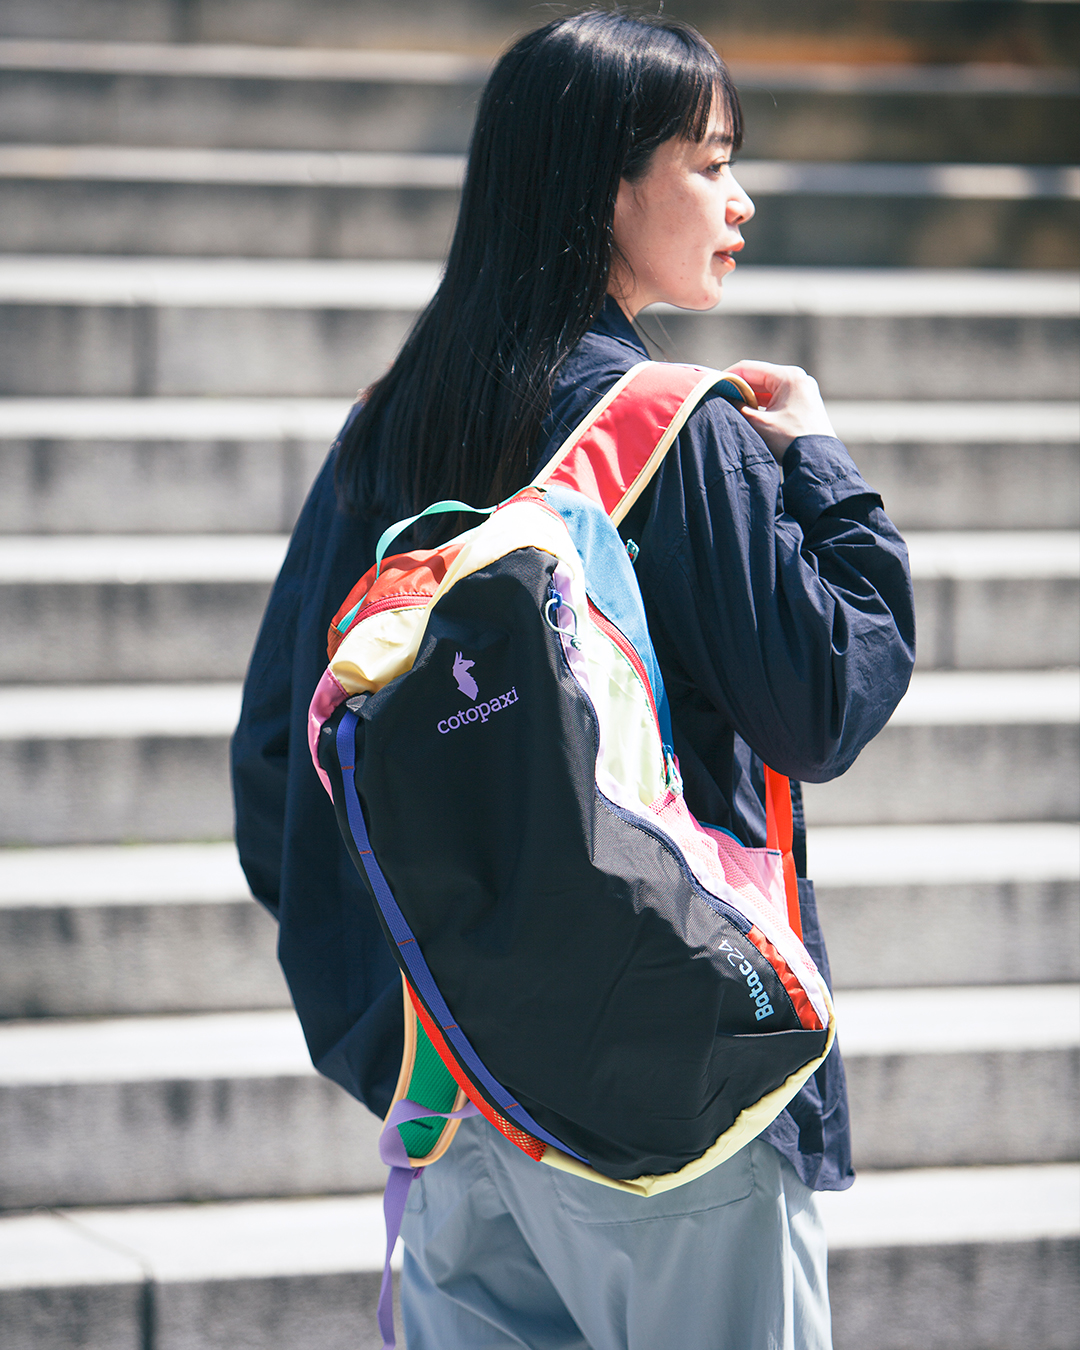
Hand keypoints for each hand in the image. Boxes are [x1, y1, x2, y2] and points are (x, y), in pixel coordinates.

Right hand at [722, 360, 836, 460]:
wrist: (818, 462)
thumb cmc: (790, 441)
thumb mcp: (758, 424)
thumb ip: (737, 408)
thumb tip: (722, 398)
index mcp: (788, 377)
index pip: (749, 368)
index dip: (727, 376)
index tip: (711, 386)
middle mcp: (798, 378)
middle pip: (759, 377)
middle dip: (738, 388)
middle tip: (719, 399)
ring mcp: (803, 390)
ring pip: (767, 388)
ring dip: (750, 397)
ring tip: (733, 409)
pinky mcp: (804, 403)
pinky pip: (777, 397)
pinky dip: (763, 404)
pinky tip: (750, 414)